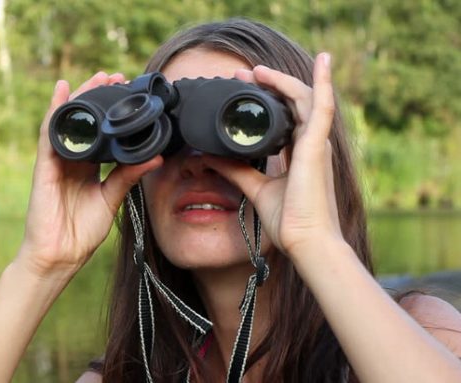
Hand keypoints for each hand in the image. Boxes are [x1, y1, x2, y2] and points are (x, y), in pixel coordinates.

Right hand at [17, 72, 162, 277]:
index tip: (128, 94)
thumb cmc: (81, 232)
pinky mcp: (45, 166)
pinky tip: (62, 92)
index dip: (113, 114)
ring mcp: (58, 161)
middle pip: (86, 122)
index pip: (101, 134)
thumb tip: (155, 156)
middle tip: (116, 76)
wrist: (60, 255)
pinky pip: (50, 134)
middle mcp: (73, 161)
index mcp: (89, 168)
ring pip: (70, 122)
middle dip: (99, 97)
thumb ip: (128, 176)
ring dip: (81, 97)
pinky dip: (56, 111)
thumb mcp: (111, 199)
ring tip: (96, 78)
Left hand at [202, 53, 344, 258]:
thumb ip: (237, 170)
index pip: (287, 115)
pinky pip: (322, 107)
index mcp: (301, 153)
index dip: (269, 98)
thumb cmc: (290, 221)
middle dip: (270, 85)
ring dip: (282, 80)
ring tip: (259, 69)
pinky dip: (323, 83)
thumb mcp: (256, 189)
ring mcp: (317, 144)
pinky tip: (323, 63)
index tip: (244, 87)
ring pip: (305, 98)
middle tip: (244, 74)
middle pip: (294, 102)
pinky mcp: (317, 147)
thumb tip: (210, 156)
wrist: (306, 242)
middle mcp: (312, 145)